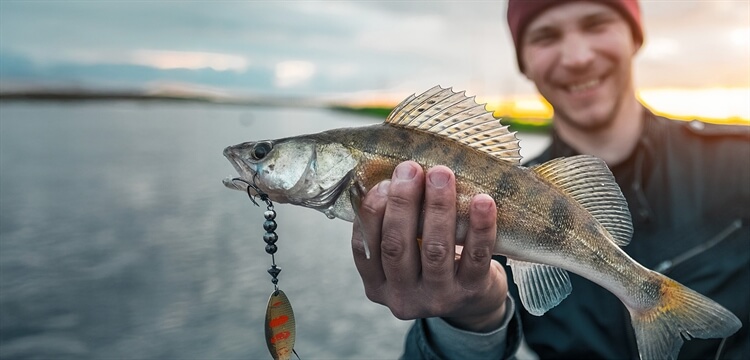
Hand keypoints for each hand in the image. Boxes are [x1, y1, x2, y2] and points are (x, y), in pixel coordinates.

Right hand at [351, 161, 507, 331]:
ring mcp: (438, 298)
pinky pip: (476, 257)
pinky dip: (480, 227)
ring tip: (442, 174)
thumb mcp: (405, 256)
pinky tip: (482, 201)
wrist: (473, 304)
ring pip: (435, 250)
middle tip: (410, 168)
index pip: (364, 248)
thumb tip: (394, 174)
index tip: (383, 182)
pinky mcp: (472, 292)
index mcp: (377, 285)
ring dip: (438, 207)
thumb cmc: (430, 265)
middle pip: (396, 247)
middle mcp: (402, 296)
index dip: (371, 212)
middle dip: (402, 202)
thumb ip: (394, 226)